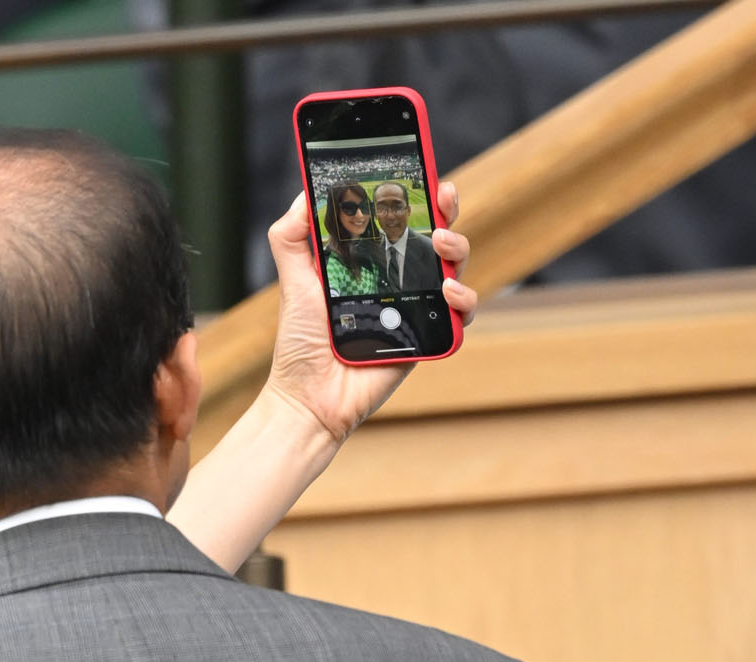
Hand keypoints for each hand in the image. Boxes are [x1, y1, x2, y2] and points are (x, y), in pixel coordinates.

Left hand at [264, 179, 477, 443]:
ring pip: (455, 269)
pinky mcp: (426, 339)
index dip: (418, 193)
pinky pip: (460, 316)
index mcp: (370, 263)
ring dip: (458, 248)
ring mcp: (415, 309)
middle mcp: (397, 282)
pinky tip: (447, 292)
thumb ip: (292, 236)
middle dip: (447, 209)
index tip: (423, 171)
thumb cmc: (300, 343)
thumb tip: (306, 191)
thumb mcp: (293, 281)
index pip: (401, 219)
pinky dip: (463, 300)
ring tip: (441, 244)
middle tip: (442, 197)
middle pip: (436, 235)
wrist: (309, 397)